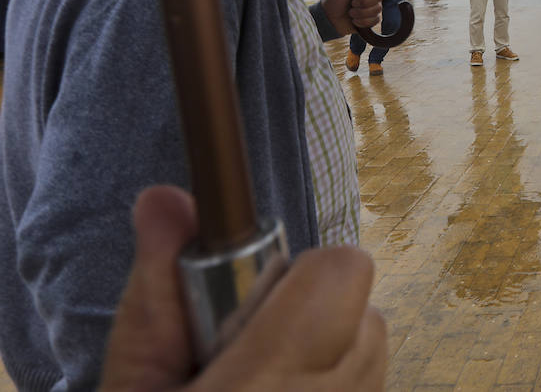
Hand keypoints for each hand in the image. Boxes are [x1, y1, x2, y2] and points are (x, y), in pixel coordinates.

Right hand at [101, 186, 385, 390]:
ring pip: (375, 353)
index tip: (247, 307)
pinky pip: (371, 388)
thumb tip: (169, 199)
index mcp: (263, 386)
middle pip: (365, 309)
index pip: (343, 270)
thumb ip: (158, 291)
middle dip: (309, 318)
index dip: (297, 275)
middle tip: (244, 363)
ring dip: (328, 359)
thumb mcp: (133, 384)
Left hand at [322, 0, 382, 35]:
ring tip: (350, 13)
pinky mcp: (372, 19)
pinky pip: (375, 20)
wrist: (330, 21)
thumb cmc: (333, 1)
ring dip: (361, 13)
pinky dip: (363, 22)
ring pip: (377, 9)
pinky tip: (355, 21)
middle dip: (364, 3)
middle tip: (351, 4)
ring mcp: (372, 7)